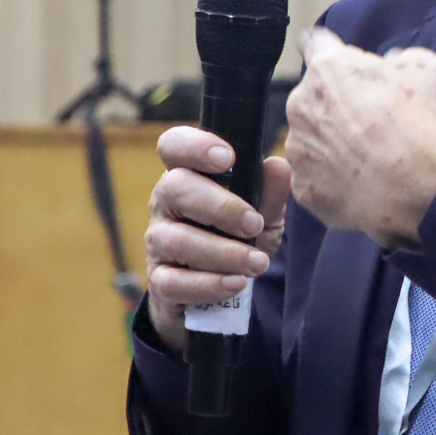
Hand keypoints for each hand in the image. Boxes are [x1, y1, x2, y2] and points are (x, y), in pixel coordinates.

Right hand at [142, 126, 293, 356]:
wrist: (220, 289)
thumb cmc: (237, 236)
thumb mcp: (263, 212)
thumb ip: (270, 191)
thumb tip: (277, 166)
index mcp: (188, 175)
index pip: (174, 146)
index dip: (194, 146)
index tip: (228, 158)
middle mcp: (165, 203)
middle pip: (174, 187)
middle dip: (220, 206)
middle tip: (255, 224)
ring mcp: (158, 242)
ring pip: (177, 240)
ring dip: (223, 253)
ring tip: (258, 263)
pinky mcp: (160, 281)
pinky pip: (173, 283)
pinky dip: (208, 285)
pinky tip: (236, 283)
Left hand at [283, 26, 435, 247]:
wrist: (418, 191)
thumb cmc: (421, 126)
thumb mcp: (426, 70)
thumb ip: (400, 57)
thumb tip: (390, 63)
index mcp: (327, 69)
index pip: (316, 43)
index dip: (332, 50)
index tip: (341, 65)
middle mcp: (301, 104)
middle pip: (314, 96)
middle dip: (337, 104)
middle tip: (372, 121)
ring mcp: (298, 148)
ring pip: (312, 137)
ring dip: (333, 142)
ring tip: (368, 157)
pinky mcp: (302, 186)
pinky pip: (315, 175)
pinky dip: (333, 177)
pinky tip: (361, 181)